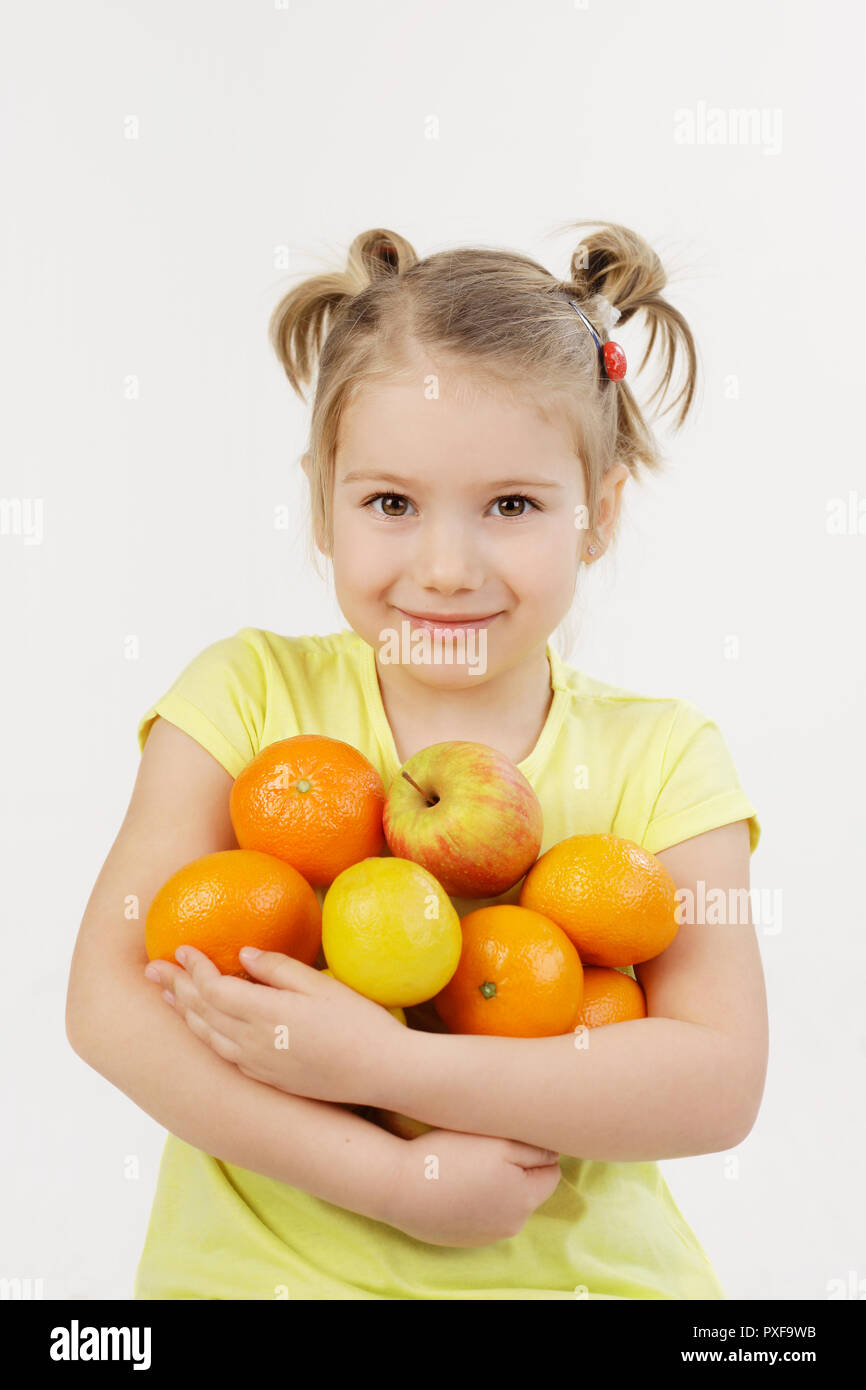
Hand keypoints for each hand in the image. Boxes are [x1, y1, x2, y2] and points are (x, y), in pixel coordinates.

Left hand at [143, 946, 404, 1104]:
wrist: (382, 1074)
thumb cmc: (360, 1024)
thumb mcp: (322, 986)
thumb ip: (279, 970)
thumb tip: (244, 955)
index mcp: (266, 1015)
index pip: (214, 988)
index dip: (194, 967)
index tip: (181, 947)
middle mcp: (254, 1044)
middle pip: (202, 1012)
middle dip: (176, 987)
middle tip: (152, 969)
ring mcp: (259, 1065)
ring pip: (208, 1037)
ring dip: (184, 1014)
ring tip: (168, 996)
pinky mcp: (268, 1079)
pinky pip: (224, 1055)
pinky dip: (205, 1035)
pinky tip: (203, 1027)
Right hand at [383, 1128, 561, 1247]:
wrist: (399, 1186)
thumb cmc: (449, 1156)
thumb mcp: (500, 1141)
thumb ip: (535, 1149)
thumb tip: (554, 1154)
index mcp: (525, 1199)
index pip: (551, 1172)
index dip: (534, 1151)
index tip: (510, 1138)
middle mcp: (511, 1225)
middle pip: (529, 1190)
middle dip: (517, 1171)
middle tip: (487, 1149)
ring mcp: (485, 1236)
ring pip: (505, 1204)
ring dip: (496, 1187)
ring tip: (468, 1165)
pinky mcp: (462, 1238)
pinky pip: (481, 1216)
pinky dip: (475, 1201)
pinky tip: (455, 1184)